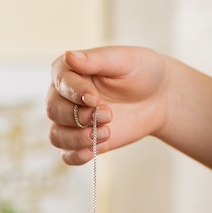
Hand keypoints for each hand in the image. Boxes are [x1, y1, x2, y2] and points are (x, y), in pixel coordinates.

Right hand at [46, 46, 168, 164]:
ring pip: (56, 136)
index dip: (74, 92)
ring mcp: (72, 121)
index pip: (60, 83)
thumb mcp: (123, 60)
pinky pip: (67, 155)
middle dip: (78, 116)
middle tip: (107, 115)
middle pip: (53, 110)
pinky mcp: (83, 141)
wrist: (158, 98)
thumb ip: (96, 59)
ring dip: (77, 138)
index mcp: (70, 71)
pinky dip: (76, 156)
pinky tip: (92, 151)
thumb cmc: (141, 72)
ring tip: (106, 133)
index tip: (95, 98)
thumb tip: (69, 56)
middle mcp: (65, 96)